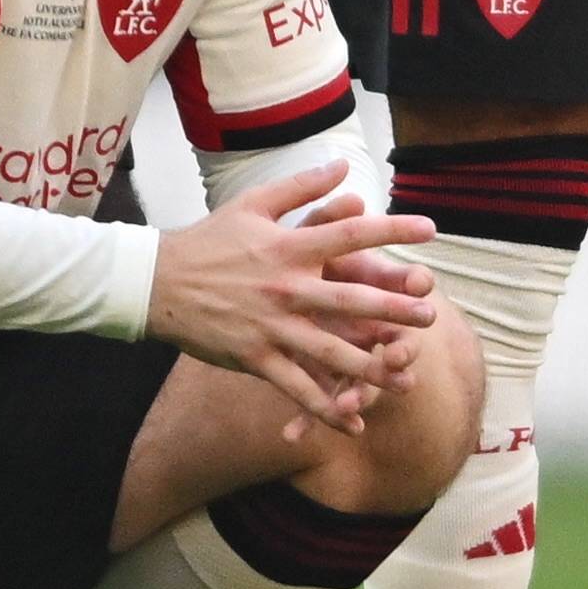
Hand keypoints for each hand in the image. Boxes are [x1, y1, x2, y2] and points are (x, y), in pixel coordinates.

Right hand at [140, 169, 443, 432]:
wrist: (157, 282)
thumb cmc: (209, 240)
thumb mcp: (253, 203)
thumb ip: (302, 187)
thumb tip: (342, 166)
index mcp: (290, 247)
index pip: (352, 235)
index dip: (393, 231)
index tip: (430, 230)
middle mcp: (286, 287)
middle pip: (351, 300)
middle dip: (394, 310)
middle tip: (430, 316)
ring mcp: (271, 326)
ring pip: (330, 352)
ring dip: (371, 365)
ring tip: (405, 375)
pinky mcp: (255, 357)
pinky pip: (297, 386)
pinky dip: (325, 407)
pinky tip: (352, 421)